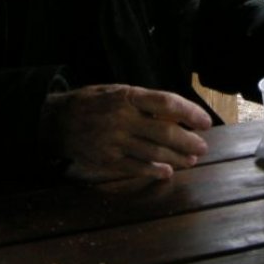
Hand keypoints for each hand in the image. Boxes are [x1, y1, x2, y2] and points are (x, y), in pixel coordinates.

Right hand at [41, 84, 211, 184]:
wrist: (58, 121)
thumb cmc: (95, 103)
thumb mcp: (118, 92)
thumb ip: (144, 102)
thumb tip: (177, 114)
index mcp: (128, 96)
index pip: (166, 103)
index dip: (189, 113)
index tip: (205, 122)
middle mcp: (122, 118)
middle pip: (164, 131)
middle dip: (188, 141)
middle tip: (203, 147)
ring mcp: (114, 141)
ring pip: (154, 152)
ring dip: (176, 158)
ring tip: (191, 160)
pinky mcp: (107, 160)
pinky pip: (136, 167)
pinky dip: (154, 171)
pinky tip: (167, 172)